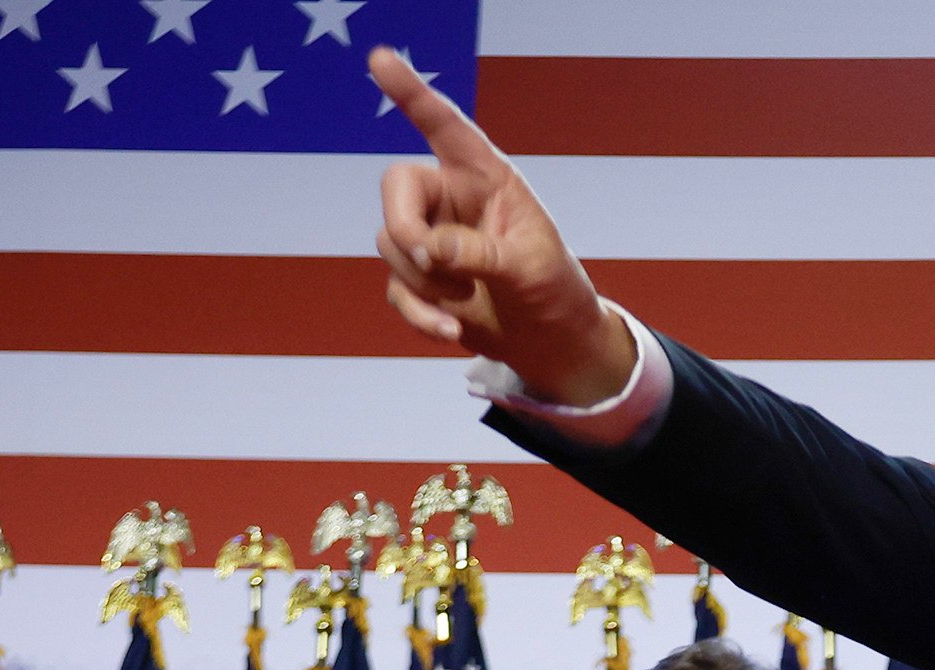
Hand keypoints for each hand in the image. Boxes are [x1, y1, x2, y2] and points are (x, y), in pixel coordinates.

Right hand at [370, 48, 635, 403]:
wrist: (553, 345)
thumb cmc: (554, 292)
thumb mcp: (529, 269)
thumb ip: (478, 252)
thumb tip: (424, 249)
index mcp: (488, 179)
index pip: (445, 127)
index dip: (412, 94)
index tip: (380, 59)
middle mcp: (453, 200)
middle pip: (396, 187)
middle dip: (404, 226)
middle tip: (427, 258)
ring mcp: (432, 238)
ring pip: (391, 241)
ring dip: (423, 279)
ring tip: (466, 299)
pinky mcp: (420, 279)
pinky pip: (396, 287)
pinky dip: (418, 313)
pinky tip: (450, 331)